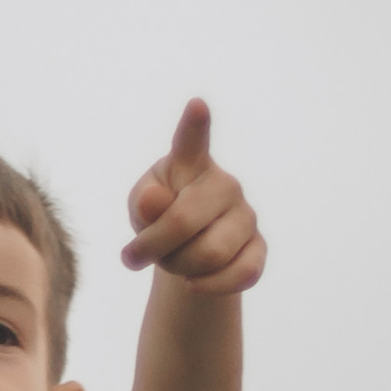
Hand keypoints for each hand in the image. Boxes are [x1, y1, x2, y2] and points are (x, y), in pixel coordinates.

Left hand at [119, 99, 265, 290]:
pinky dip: (210, 285)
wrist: (186, 249)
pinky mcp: (258, 248)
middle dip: (152, 247)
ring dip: (177, 269)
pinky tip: (192, 283)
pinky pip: (241, 274)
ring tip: (169, 263)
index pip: (192, 140)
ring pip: (209, 254)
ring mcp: (246, 216)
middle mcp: (225, 184)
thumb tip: (154, 201)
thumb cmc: (159, 216)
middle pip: (185, 221)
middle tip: (132, 256)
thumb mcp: (141, 208)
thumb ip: (144, 202)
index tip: (195, 105)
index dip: (194, 124)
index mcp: (191, 163)